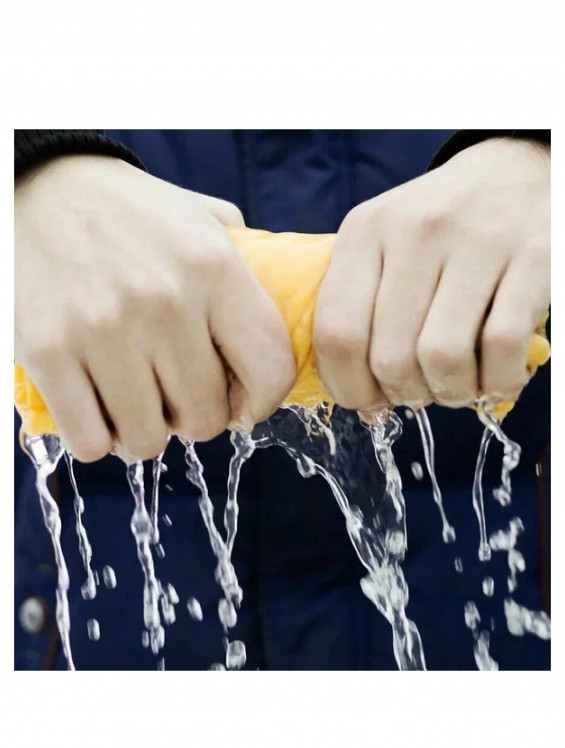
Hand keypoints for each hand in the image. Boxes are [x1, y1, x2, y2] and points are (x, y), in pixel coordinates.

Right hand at [15, 155, 294, 461]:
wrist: (37, 186)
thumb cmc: (130, 213)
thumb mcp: (202, 219)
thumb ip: (249, 264)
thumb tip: (286, 307)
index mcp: (215, 267)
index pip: (271, 370)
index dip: (263, 403)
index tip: (243, 405)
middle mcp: (166, 301)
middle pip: (206, 417)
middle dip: (196, 418)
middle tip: (177, 398)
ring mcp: (104, 328)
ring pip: (148, 440)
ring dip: (146, 433)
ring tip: (137, 403)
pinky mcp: (47, 350)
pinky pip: (89, 441)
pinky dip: (97, 439)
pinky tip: (98, 411)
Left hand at [314, 137, 549, 410]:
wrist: (516, 168)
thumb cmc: (440, 224)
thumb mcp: (383, 244)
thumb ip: (361, 313)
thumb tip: (366, 409)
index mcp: (365, 231)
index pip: (336, 333)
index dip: (348, 387)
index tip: (367, 401)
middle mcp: (416, 231)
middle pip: (390, 356)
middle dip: (404, 394)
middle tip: (420, 391)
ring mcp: (477, 241)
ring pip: (442, 357)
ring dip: (450, 393)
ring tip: (457, 386)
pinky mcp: (533, 257)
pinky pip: (502, 346)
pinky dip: (498, 381)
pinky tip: (496, 378)